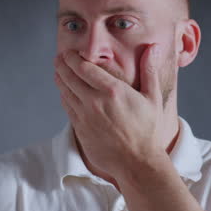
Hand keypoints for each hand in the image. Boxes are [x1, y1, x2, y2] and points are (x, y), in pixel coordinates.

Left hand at [53, 43, 165, 179]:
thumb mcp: (152, 98)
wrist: (137, 162)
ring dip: (60, 80)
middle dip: (62, 65)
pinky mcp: (81, 130)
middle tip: (59, 58)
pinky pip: (68, 109)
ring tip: (57, 72)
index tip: (70, 52)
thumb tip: (153, 47)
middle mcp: (95, 102)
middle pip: (70, 78)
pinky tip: (64, 93)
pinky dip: (64, 97)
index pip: (85, 68)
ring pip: (65, 93)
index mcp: (112, 91)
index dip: (74, 58)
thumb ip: (149, 70)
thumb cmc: (147, 130)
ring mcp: (85, 117)